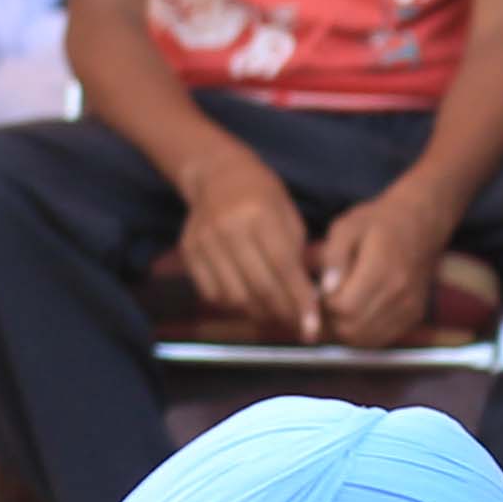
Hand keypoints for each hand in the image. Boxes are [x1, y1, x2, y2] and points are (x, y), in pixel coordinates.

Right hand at [170, 150, 323, 344]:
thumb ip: (296, 255)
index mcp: (260, 214)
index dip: (300, 300)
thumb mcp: (287, 215)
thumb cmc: (262, 196)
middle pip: (259, 287)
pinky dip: (233, 306)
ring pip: (234, 297)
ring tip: (273, 314)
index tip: (312, 327)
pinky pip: (212, 294)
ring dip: (258, 313)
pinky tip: (248, 302)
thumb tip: (306, 301)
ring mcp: (205, 241)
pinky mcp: (189, 252)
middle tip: (296, 326)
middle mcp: (230, 228)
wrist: (217, 175)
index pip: (284, 267)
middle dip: (282, 313)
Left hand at [307, 187, 458, 353]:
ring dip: (345, 329)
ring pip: (363, 340)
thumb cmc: (379, 222)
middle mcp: (399, 292)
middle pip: (351, 328)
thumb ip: (333, 257)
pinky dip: (362, 332)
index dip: (325, 304)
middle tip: (329, 301)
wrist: (421, 224)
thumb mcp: (347, 227)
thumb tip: (326, 290)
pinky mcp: (413, 316)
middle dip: (332, 320)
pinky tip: (358, 312)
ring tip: (341, 305)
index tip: (323, 291)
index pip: (343, 307)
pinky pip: (379, 339)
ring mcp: (408, 307)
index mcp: (382, 268)